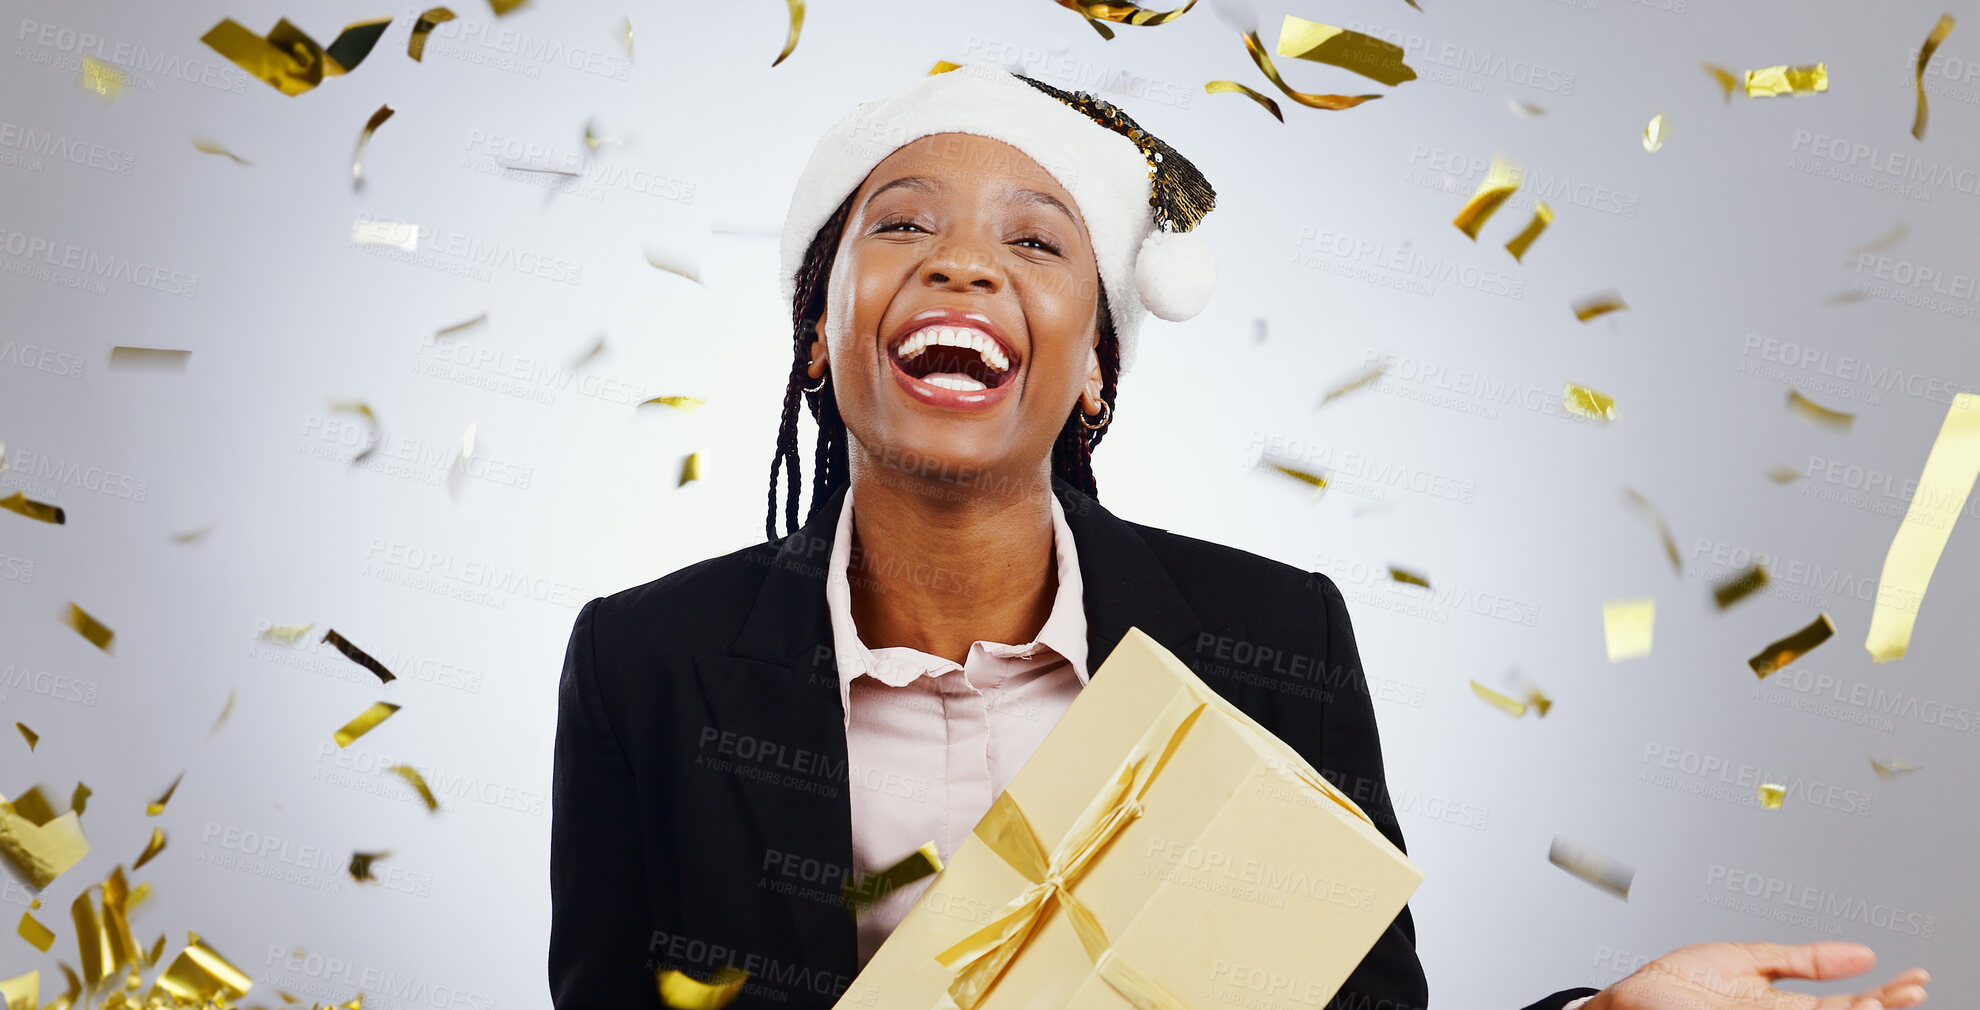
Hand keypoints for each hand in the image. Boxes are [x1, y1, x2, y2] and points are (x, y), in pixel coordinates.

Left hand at [1583, 942, 1928, 1009]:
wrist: (1624, 1003)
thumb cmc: (1674, 984)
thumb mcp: (1746, 961)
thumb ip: (1802, 960)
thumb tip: (1862, 954)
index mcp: (1779, 1007)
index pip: (1843, 1007)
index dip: (1882, 996)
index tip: (1914, 981)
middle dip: (1877, 1009)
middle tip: (1906, 994)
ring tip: (1876, 1004)